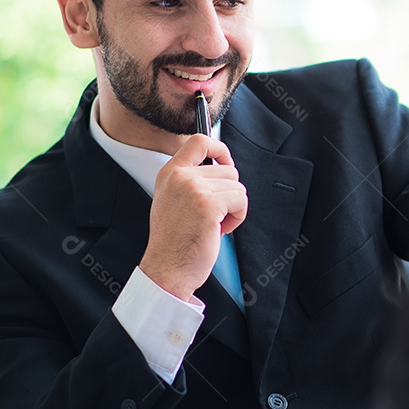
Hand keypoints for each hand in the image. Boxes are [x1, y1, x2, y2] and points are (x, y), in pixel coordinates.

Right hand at [139, 134, 247, 298]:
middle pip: (228, 169)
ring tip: (213, 224)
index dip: (220, 149)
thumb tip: (219, 168)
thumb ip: (190, 181)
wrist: (167, 268)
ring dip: (233, 207)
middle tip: (214, 215)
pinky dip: (237, 217)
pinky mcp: (208, 203)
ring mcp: (193, 188)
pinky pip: (240, 200)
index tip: (225, 163)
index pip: (199, 140)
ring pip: (237, 186)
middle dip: (229, 193)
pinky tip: (219, 230)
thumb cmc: (174, 241)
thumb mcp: (172, 200)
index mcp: (169, 173)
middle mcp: (180, 177)